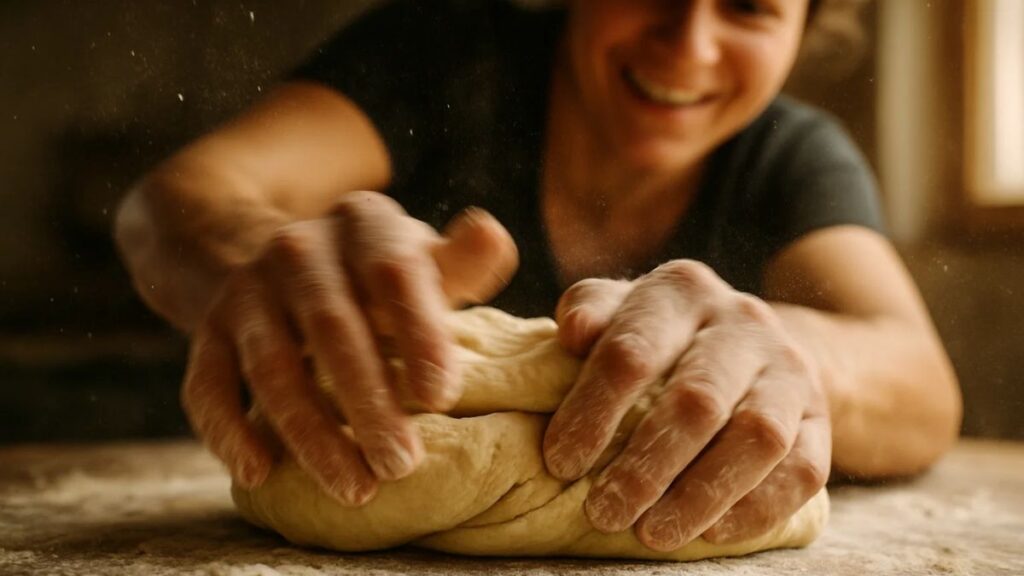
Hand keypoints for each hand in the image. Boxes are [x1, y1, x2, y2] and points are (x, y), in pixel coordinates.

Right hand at [181, 191, 517, 504]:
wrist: (284, 262)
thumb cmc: (378, 275)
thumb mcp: (420, 261)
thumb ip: (460, 263)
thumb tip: (492, 237)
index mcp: (363, 224)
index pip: (392, 274)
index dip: (418, 335)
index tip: (444, 398)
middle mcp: (298, 249)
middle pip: (332, 327)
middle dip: (368, 402)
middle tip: (402, 465)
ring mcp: (247, 289)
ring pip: (273, 366)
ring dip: (312, 433)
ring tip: (355, 488)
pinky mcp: (208, 330)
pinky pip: (207, 384)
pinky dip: (229, 431)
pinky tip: (260, 474)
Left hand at [543, 260, 830, 548]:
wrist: (747, 341)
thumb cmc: (657, 332)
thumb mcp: (618, 309)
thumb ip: (589, 310)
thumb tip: (575, 332)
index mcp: (682, 291)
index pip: (633, 351)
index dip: (594, 410)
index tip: (561, 462)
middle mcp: (743, 322)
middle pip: (697, 400)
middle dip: (646, 466)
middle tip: (604, 513)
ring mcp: (789, 369)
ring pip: (757, 438)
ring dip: (701, 495)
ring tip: (653, 533)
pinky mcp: (820, 418)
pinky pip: (802, 470)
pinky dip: (755, 509)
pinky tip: (711, 533)